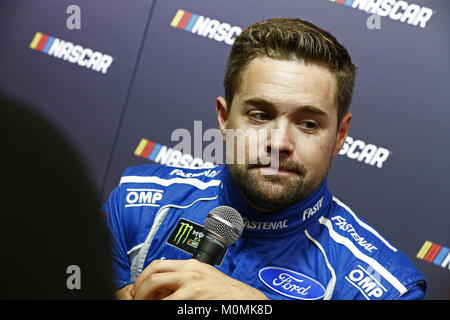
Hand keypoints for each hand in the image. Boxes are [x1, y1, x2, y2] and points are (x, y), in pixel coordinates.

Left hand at [130, 259, 268, 299]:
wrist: (243, 298)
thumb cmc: (224, 290)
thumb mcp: (203, 277)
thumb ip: (183, 279)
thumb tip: (161, 289)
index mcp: (190, 265)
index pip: (158, 265)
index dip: (142, 277)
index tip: (136, 289)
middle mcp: (190, 273)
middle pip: (155, 276)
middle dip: (140, 290)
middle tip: (137, 300)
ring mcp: (193, 287)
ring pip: (161, 294)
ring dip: (150, 302)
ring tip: (149, 306)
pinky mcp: (197, 300)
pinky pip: (173, 305)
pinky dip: (166, 307)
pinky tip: (168, 310)